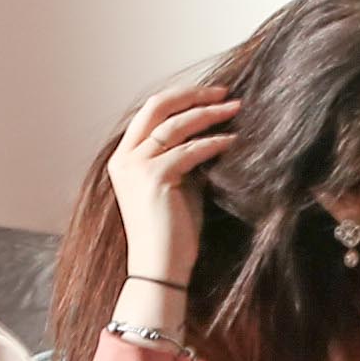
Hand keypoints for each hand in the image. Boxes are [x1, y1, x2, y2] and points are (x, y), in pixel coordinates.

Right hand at [104, 80, 242, 299]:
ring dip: (209, 114)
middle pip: (158, 106)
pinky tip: (233, 141)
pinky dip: (214, 142)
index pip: (150, 112)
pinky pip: (190, 150)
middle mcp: (124, 158)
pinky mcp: (154, 178)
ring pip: (176, 124)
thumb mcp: (175, 184)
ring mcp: (136, 167)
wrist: (160, 267)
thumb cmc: (171, 232)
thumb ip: (182, 157)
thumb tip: (211, 132)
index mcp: (123, 158)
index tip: (211, 95)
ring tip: (235, 110)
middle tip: (224, 93)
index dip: (181, 98)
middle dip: (193, 95)